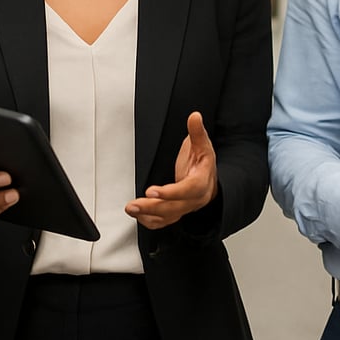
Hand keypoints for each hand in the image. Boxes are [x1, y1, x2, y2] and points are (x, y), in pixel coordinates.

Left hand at [126, 111, 217, 229]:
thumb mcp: (202, 144)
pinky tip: (139, 216)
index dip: (170, 193)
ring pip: (167, 216)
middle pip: (174, 207)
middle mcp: (195, 198)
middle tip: (134, 204)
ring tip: (131, 208)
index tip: (152, 190)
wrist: (209, 177)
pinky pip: (164, 222)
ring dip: (148, 215)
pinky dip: (150, 221)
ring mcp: (185, 207)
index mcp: (202, 181)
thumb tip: (195, 117)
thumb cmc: (204, 162)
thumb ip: (197, 131)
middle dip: (152, 207)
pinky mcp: (177, 212)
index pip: (188, 190)